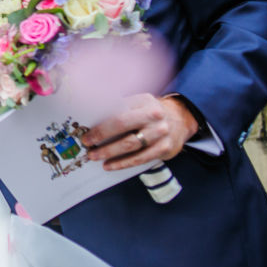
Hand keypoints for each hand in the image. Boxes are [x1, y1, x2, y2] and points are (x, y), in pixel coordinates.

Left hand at [82, 94, 198, 170]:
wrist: (180, 121)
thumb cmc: (150, 113)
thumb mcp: (138, 104)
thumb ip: (119, 108)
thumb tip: (90, 118)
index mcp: (143, 101)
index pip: (118, 111)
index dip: (100, 123)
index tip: (86, 132)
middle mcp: (154, 115)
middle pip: (122, 125)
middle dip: (101, 136)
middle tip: (87, 144)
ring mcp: (161, 132)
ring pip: (130, 145)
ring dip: (109, 152)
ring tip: (95, 156)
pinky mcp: (165, 148)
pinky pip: (140, 159)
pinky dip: (122, 163)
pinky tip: (110, 165)